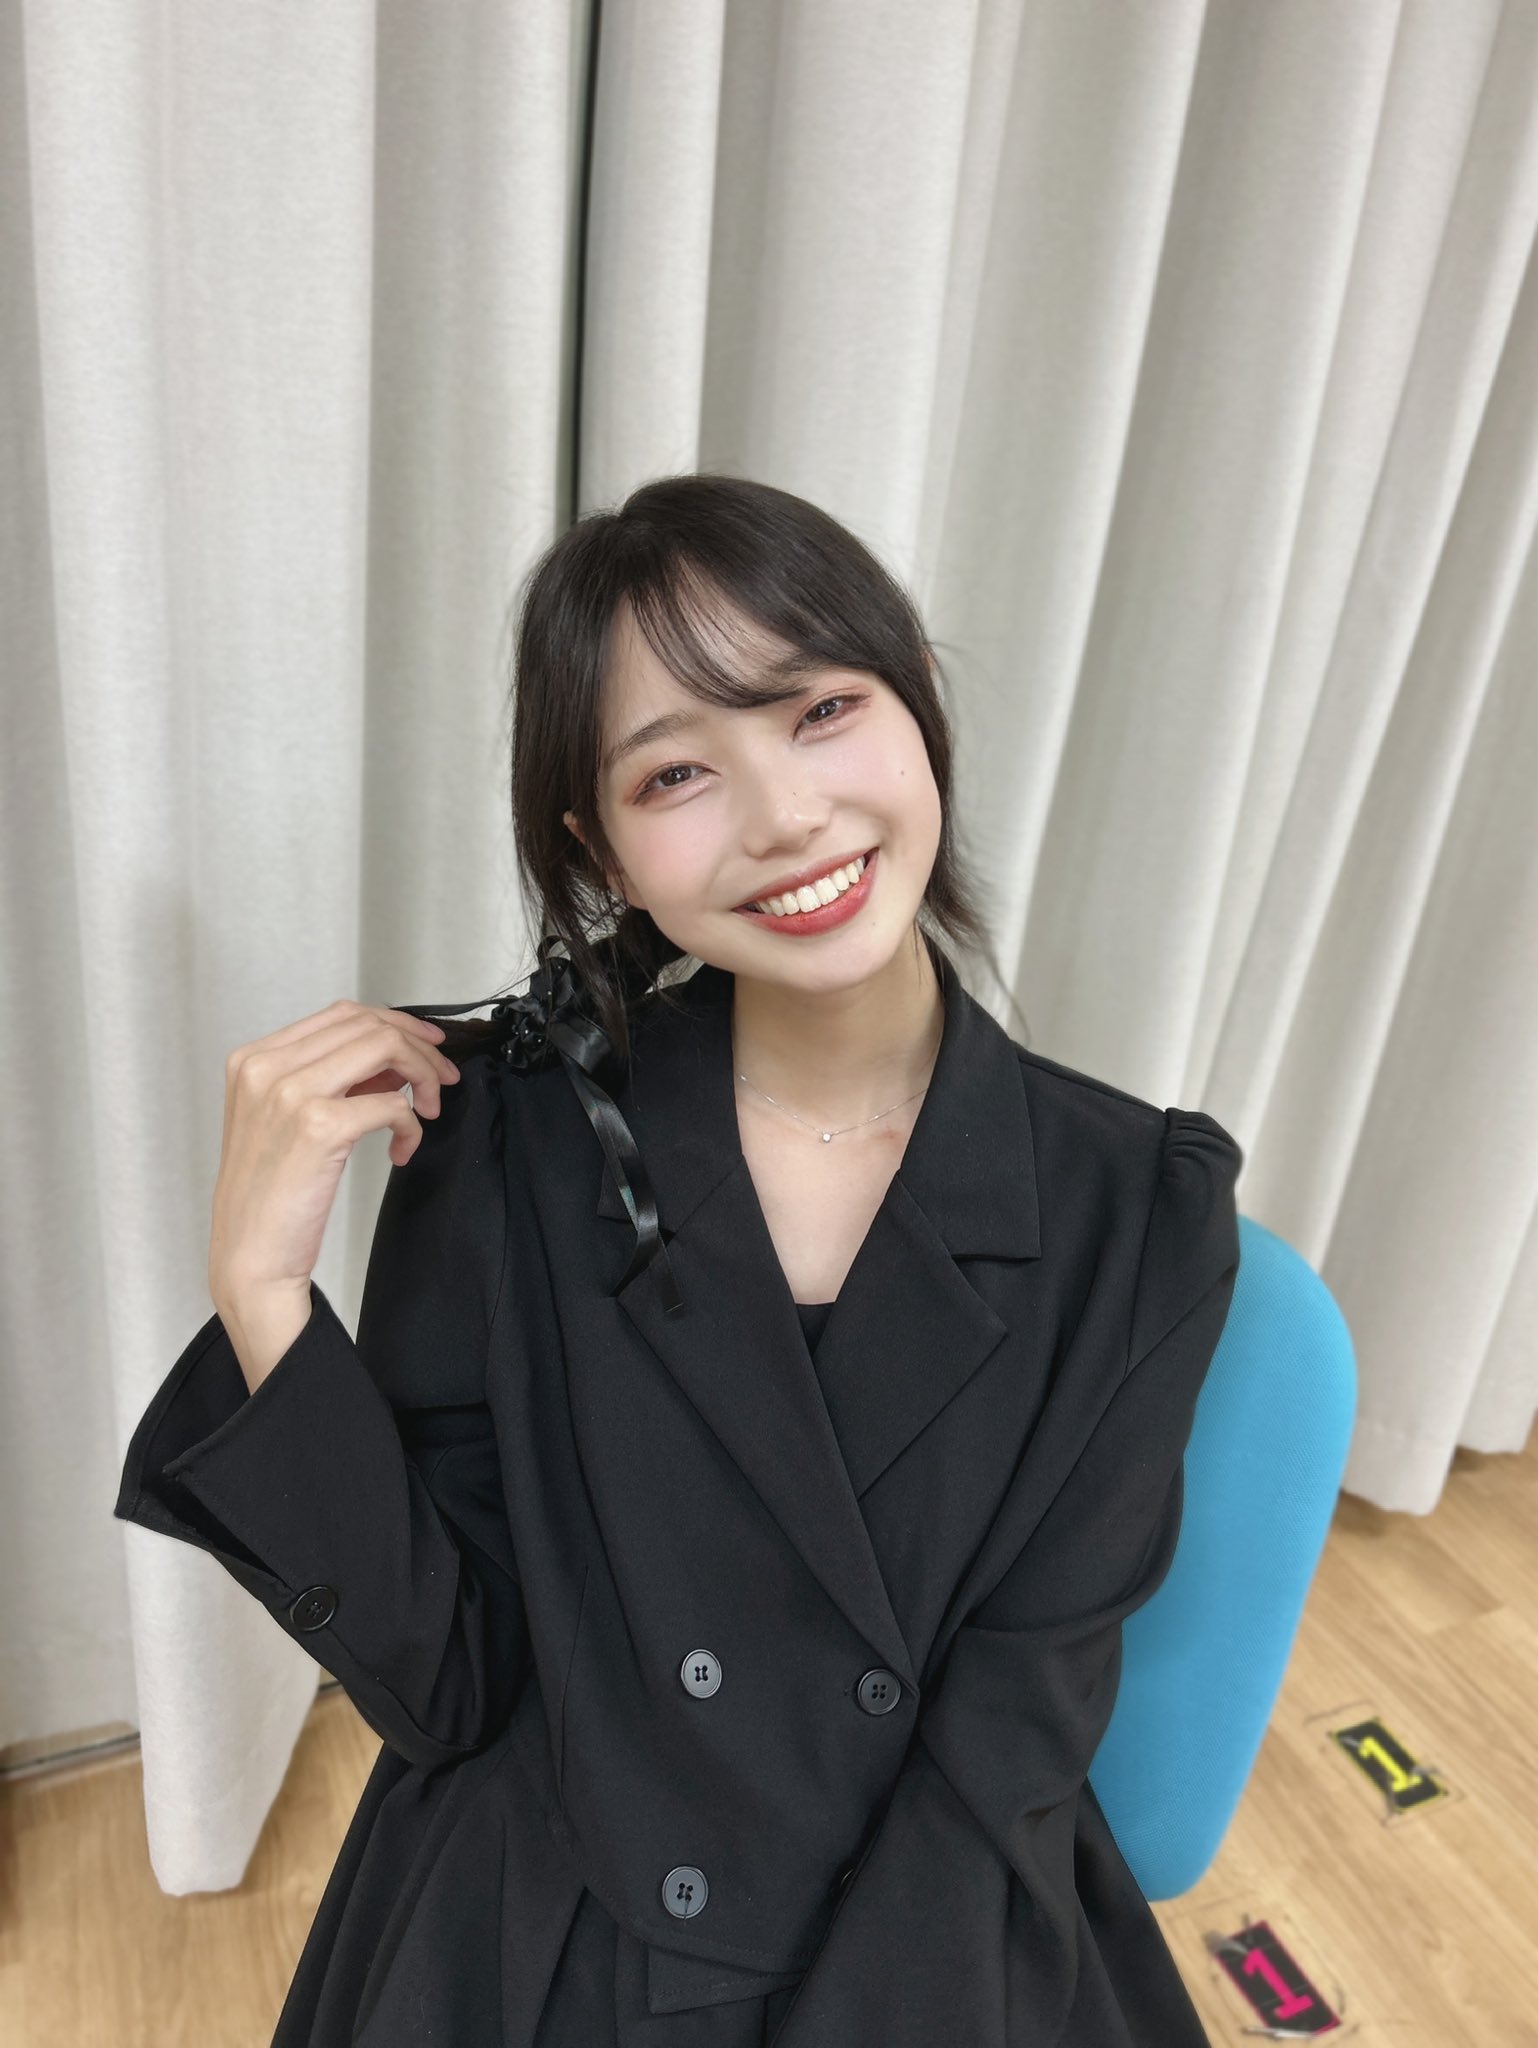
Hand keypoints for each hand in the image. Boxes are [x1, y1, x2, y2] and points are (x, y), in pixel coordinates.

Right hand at [207, 1000, 461, 1311]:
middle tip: (443, 1077)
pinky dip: (411, 1124)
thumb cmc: (268, 1196)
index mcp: (253, 1060)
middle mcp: (266, 1068)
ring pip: (384, 1047)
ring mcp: (290, 1093)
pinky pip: (393, 1104)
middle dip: (418, 1046)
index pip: (340, 1014)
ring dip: (423, 1073)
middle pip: (366, 1024)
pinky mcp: (319, 1126)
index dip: (394, 1023)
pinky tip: (402, 1150)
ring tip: (430, 1107)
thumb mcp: (286, 1120)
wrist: (250, 1256)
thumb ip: (331, 1081)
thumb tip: (393, 1059)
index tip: (425, 1044)